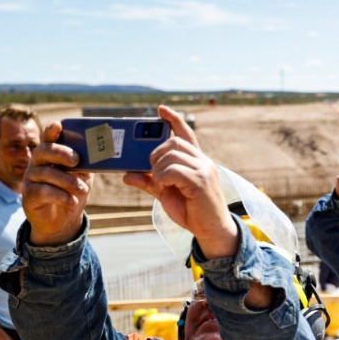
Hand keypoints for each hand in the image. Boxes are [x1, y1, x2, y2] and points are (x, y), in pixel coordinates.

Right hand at [22, 122, 93, 245]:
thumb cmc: (72, 192)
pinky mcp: (28, 196)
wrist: (62, 220)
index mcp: (50, 155)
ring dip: (67, 180)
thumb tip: (102, 152)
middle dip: (60, 153)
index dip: (51, 132)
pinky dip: (60, 196)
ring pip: (45, 173)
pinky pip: (43, 191)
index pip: (48, 139)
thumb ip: (87, 163)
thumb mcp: (83, 176)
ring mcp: (30, 179)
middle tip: (76, 160)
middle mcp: (37, 164)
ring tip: (82, 189)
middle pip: (43, 151)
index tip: (58, 125)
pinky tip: (71, 201)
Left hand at [124, 106, 239, 259]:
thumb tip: (127, 175)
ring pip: (172, 155)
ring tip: (160, 183)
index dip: (174, 119)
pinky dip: (162, 177)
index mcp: (197, 161)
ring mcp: (203, 170)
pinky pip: (173, 170)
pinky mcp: (200, 181)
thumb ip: (149, 182)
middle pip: (174, 142)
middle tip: (151, 169)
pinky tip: (165, 187)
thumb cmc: (192, 211)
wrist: (211, 230)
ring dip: (158, 168)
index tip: (161, 109)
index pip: (186, 133)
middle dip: (156, 152)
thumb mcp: (166, 194)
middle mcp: (202, 161)